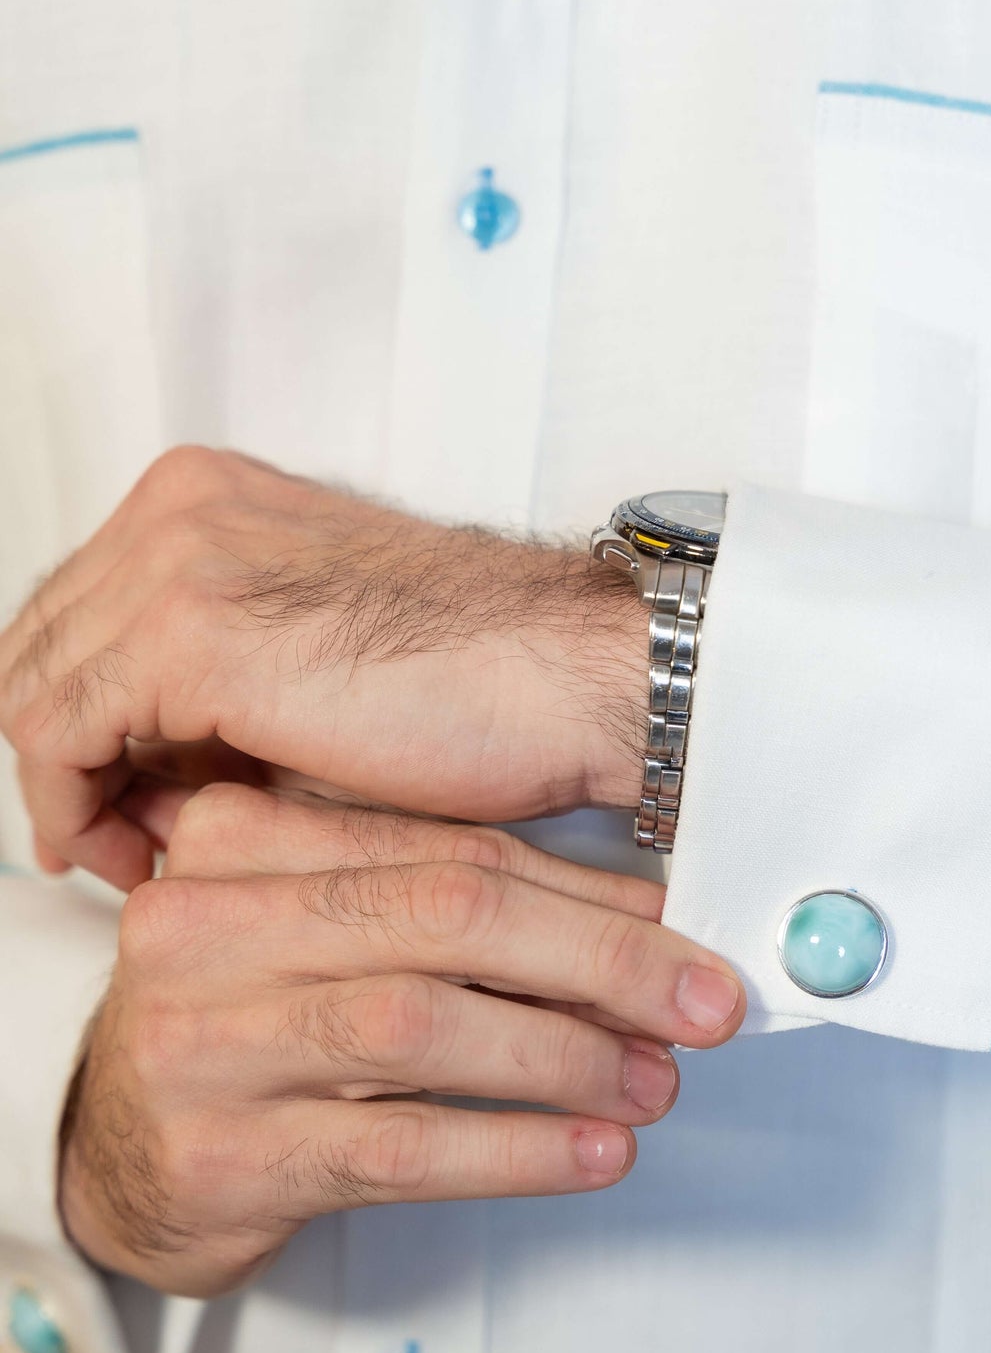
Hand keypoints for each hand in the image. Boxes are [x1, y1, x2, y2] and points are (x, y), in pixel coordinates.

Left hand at [0, 447, 648, 889]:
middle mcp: (178, 506)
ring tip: (130, 857)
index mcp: (208, 496)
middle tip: (111, 841)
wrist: (574, 678)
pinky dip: (73, 805)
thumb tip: (132, 784)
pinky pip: (53, 732)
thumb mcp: (309, 671)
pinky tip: (135, 854)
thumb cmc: (485, 682)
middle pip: (38, 643)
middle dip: (61, 756)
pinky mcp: (186, 635)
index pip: (74, 613)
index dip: (75, 722)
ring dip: (66, 789)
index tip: (115, 801)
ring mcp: (175, 559)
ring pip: (29, 686)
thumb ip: (209, 701)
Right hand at [60, 784, 743, 1295]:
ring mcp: (203, 1041)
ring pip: (421, 1026)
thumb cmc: (251, 1029)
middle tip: (700, 1008)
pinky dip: (513, 1149)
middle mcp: (206, 925)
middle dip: (596, 966)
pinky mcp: (220, 1154)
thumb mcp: (321, 936)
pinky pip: (396, 1147)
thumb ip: (446, 908)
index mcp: (240, 841)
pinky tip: (590, 1154)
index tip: (680, 940)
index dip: (583, 898)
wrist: (116, 1156)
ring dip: (564, 1059)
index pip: (445, 853)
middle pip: (444, 920)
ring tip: (651, 1086)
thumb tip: (644, 930)